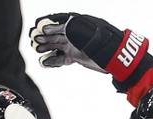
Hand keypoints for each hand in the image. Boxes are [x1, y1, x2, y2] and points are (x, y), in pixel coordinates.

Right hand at [30, 13, 152, 88]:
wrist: (117, 59)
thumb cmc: (105, 44)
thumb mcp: (86, 34)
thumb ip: (69, 30)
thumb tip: (51, 28)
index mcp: (78, 25)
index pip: (60, 23)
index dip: (49, 25)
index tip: (39, 27)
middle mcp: (75, 35)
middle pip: (56, 34)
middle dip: (45, 37)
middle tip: (35, 40)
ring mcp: (75, 46)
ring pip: (57, 46)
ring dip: (47, 48)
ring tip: (37, 50)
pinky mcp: (76, 57)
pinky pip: (62, 58)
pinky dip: (53, 60)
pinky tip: (45, 62)